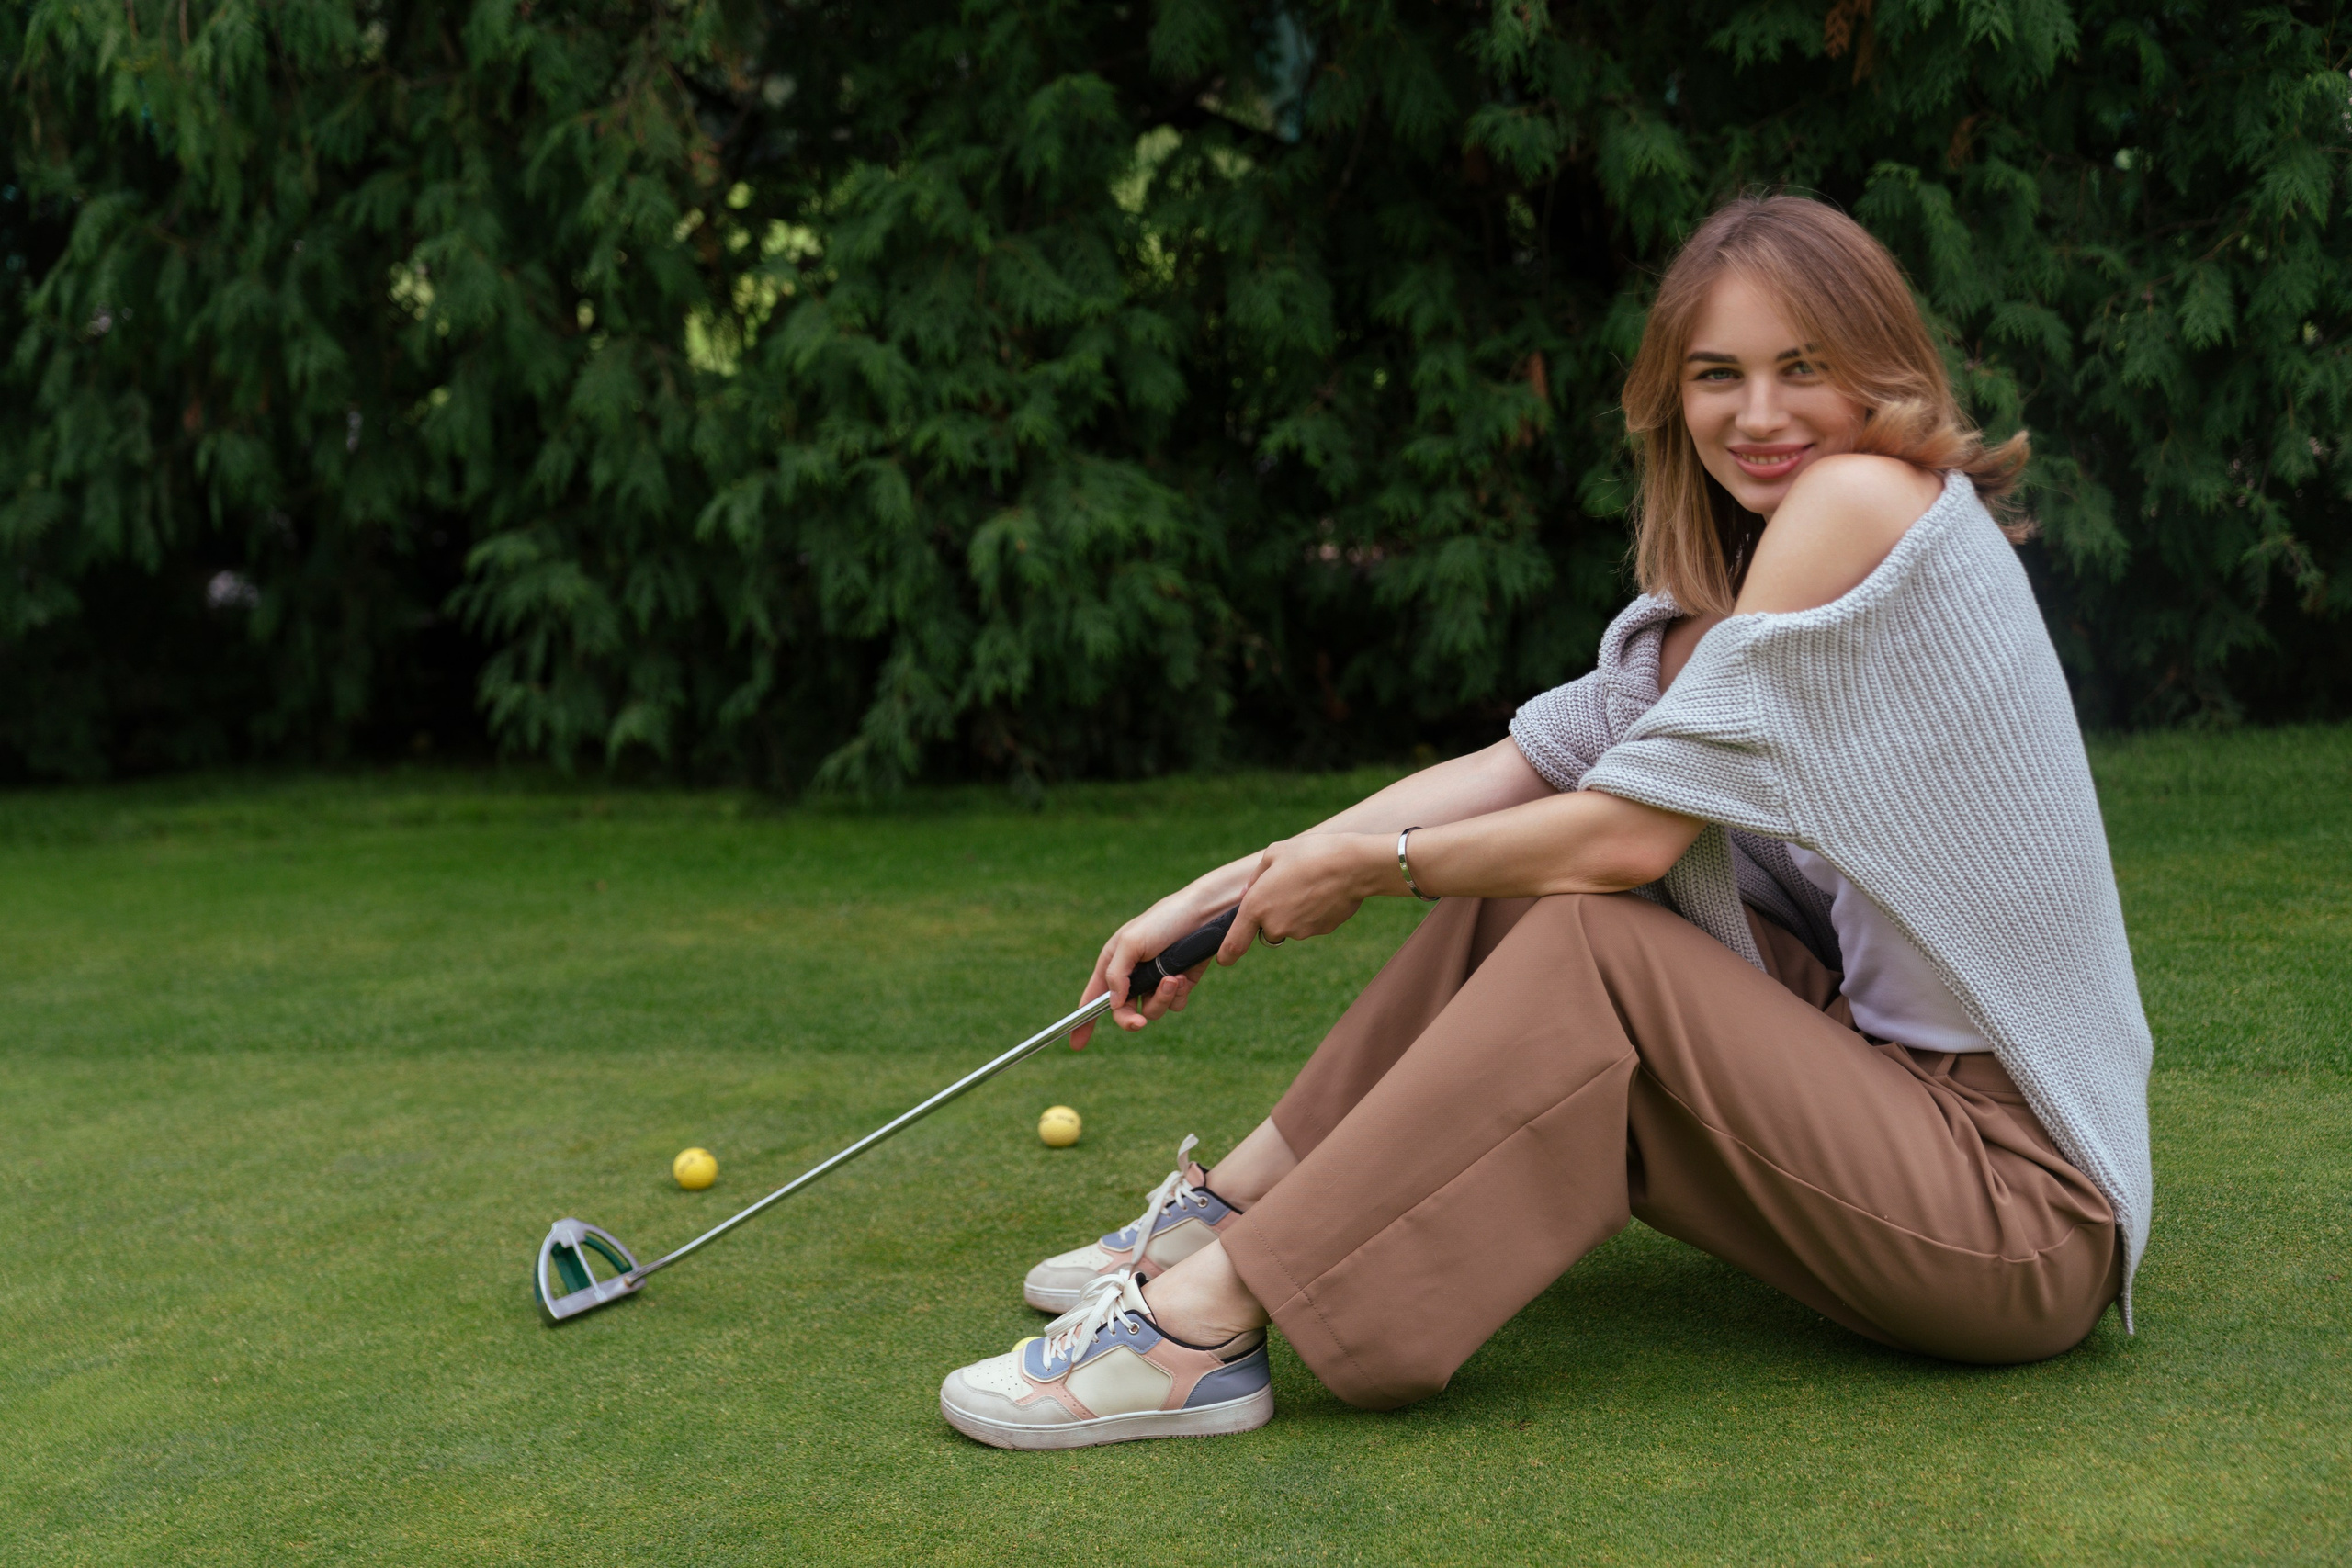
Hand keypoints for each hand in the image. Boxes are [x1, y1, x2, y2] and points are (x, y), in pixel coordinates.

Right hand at [1072, 885, 1236, 1049]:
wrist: (1203, 915)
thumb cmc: (1162, 921)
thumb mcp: (1131, 942)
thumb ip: (1117, 974)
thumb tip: (1114, 1004)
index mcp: (1114, 963)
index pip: (1093, 997)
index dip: (1084, 1022)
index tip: (1076, 1044)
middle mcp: (1133, 976)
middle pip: (1124, 1013)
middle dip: (1131, 1019)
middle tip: (1139, 1023)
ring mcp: (1156, 982)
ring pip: (1152, 1011)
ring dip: (1162, 998)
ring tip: (1173, 978)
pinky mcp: (1179, 984)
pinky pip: (1174, 1005)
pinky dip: (1178, 994)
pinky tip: (1184, 976)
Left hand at [1216, 833, 1388, 964]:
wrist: (1352, 865)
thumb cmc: (1309, 854)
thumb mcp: (1273, 854)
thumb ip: (1255, 878)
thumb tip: (1248, 893)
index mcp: (1256, 906)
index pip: (1234, 943)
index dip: (1227, 954)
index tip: (1224, 960)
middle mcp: (1275, 925)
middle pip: (1268, 928)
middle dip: (1274, 913)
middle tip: (1289, 885)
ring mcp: (1299, 932)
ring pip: (1291, 925)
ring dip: (1295, 910)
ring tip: (1310, 883)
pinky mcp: (1321, 931)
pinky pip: (1311, 923)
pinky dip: (1315, 911)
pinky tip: (1325, 891)